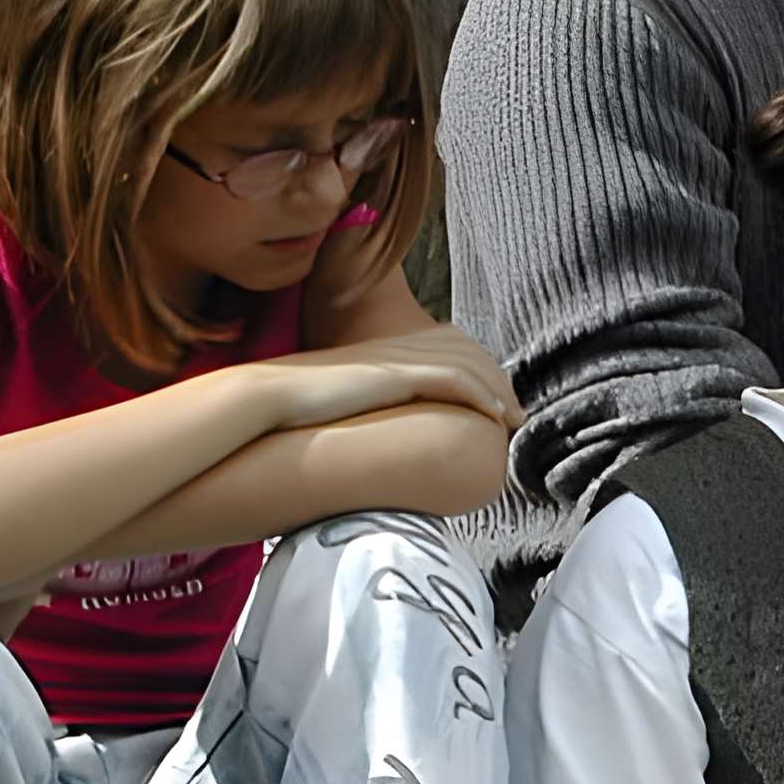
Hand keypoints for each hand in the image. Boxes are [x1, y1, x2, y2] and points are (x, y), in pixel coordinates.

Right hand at [251, 328, 518, 434]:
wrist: (267, 397)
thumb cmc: (290, 409)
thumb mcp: (334, 402)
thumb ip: (359, 407)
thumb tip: (367, 437)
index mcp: (383, 351)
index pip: (447, 347)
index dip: (476, 370)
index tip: (493, 399)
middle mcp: (395, 348)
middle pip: (466, 352)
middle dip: (497, 380)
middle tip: (515, 413)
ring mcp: (396, 360)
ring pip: (468, 365)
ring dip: (498, 392)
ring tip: (516, 420)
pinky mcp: (396, 376)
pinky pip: (454, 381)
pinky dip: (482, 397)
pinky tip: (497, 417)